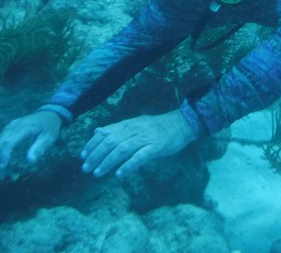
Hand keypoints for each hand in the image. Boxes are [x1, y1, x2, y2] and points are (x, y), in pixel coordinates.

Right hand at [0, 111, 62, 178]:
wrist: (48, 114)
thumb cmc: (49, 127)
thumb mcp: (49, 137)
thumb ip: (40, 148)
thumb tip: (31, 162)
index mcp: (24, 127)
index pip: (10, 141)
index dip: (4, 154)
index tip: (3, 166)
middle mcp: (13, 126)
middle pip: (0, 144)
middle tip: (1, 176)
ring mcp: (8, 128)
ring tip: (2, 175)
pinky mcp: (7, 131)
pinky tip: (1, 166)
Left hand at [81, 110, 196, 177]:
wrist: (181, 123)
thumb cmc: (157, 126)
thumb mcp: (136, 123)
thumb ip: (117, 128)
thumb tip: (97, 131)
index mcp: (129, 124)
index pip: (105, 132)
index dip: (92, 144)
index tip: (82, 156)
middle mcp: (135, 130)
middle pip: (111, 142)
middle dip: (96, 155)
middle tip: (86, 168)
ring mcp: (145, 138)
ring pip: (122, 149)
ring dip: (108, 161)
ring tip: (98, 173)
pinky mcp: (156, 146)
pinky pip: (140, 156)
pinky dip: (128, 165)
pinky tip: (120, 174)